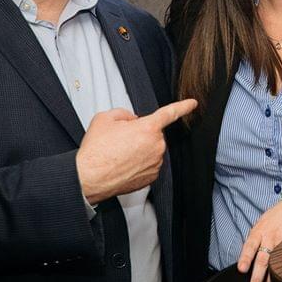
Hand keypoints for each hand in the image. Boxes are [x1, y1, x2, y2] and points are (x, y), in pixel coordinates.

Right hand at [76, 99, 196, 203]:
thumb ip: (123, 114)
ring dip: (139, 150)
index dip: (183, 106)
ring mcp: (155, 163)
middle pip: (153, 134)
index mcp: (148, 128)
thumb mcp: (104, 119)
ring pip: (151, 150)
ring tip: (119, 155)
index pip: (170, 113)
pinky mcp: (151, 177)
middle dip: (140, 134)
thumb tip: (132, 120)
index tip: (192, 103)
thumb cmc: (96, 150)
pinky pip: (149, 164)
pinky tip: (123, 165)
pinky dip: (139, 164)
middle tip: (120, 141)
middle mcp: (156, 146)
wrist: (89, 178)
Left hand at [236, 200, 281, 281]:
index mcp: (258, 233)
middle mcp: (270, 238)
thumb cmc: (272, 220)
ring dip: (271, 281)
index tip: (242, 269)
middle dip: (257, 277)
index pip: (250, 246)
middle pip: (263, 260)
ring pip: (276, 265)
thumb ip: (254, 242)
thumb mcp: (259, 226)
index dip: (246, 258)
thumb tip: (246, 262)